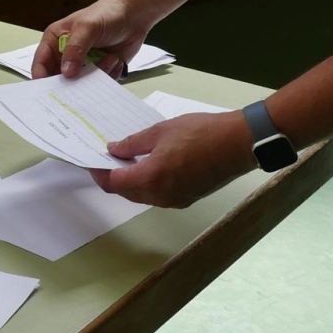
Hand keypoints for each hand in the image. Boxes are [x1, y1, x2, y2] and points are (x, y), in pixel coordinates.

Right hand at [33, 0, 153, 79]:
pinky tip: (115, 60)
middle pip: (59, 80)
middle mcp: (66, 54)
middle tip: (83, 84)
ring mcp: (83, 64)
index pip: (41, 64)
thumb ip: (75, 49)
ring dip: (96, 76)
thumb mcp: (87, 27)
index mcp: (55, 40)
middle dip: (72, 84)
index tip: (50, 92)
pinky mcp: (99, 70)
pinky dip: (109, 75)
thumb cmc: (108, 13)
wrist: (134, 14)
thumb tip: (66, 72)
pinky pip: (98, 84)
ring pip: (81, 85)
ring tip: (109, 59)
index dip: (42, 79)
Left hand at [89, 111, 256, 208]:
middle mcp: (160, 196)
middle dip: (114, 177)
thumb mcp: (160, 131)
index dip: (99, 173)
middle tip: (109, 157)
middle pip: (125, 193)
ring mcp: (174, 200)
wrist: (238, 144)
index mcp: (150, 178)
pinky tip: (150, 165)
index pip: (113, 183)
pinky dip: (148, 183)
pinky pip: (158, 195)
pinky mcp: (186, 198)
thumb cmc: (201, 133)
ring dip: (131, 181)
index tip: (93, 161)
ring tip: (128, 158)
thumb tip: (114, 150)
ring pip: (142, 196)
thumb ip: (133, 143)